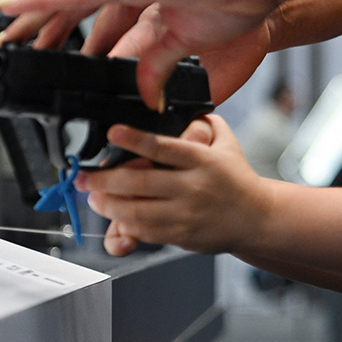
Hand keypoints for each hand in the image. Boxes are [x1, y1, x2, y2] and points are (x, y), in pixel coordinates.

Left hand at [0, 0, 281, 108]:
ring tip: (10, 36)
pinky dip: (49, 0)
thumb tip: (145, 94)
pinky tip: (22, 7)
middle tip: (8, 44)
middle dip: (37, 23)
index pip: (88, 6)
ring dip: (36, 15)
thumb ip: (159, 65)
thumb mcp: (186, 40)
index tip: (36, 46)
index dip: (58, 26)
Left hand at [75, 114, 260, 256]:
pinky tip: (116, 215)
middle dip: (103, 179)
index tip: (112, 132)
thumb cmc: (237, 180)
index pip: (163, 146)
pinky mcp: (181, 235)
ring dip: (107, 204)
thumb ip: (206, 123)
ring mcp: (186, 213)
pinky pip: (145, 231)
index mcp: (202, 160)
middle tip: (85, 177)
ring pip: (135, 211)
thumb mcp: (228, 144)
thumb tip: (186, 107)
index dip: (134, 139)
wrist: (257, 218)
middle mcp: (193, 187)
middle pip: (139, 181)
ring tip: (95, 197)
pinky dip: (125, 223)